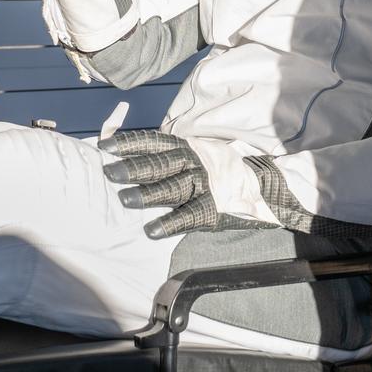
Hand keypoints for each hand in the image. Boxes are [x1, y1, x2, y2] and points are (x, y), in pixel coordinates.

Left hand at [100, 130, 259, 239]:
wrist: (265, 185)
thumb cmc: (220, 170)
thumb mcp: (195, 152)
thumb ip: (166, 154)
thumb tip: (129, 152)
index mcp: (187, 147)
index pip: (154, 141)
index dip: (130, 142)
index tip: (106, 146)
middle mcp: (195, 162)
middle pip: (160, 163)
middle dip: (134, 167)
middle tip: (110, 173)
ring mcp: (206, 185)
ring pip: (173, 187)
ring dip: (148, 194)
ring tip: (125, 199)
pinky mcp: (215, 209)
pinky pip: (190, 216)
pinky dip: (171, 223)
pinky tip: (152, 230)